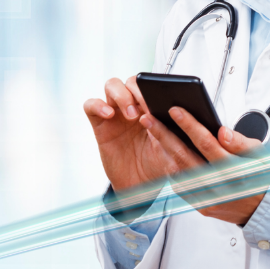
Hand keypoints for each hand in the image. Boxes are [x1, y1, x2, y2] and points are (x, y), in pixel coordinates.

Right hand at [83, 76, 173, 193]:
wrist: (140, 187)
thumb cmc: (157, 165)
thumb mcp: (171, 147)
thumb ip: (171, 129)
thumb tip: (179, 112)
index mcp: (152, 108)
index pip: (150, 85)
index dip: (154, 88)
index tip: (161, 99)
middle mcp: (133, 107)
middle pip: (131, 82)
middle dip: (138, 90)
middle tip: (146, 108)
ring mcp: (115, 114)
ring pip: (112, 86)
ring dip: (122, 95)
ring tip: (131, 114)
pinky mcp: (100, 125)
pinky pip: (91, 105)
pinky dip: (98, 105)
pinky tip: (109, 115)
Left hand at [139, 107, 269, 225]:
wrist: (261, 209)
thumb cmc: (261, 176)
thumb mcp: (260, 155)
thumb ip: (241, 142)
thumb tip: (222, 132)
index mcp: (234, 170)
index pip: (206, 143)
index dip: (189, 125)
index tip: (174, 110)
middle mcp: (219, 186)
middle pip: (184, 156)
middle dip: (164, 135)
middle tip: (149, 119)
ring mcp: (208, 199)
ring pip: (178, 172)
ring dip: (162, 151)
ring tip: (152, 132)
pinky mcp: (201, 207)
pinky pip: (180, 186)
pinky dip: (170, 168)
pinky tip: (164, 153)